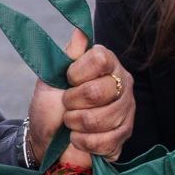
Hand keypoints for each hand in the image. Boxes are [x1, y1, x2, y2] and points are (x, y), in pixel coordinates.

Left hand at [25, 27, 134, 169]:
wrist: (47, 140)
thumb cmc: (50, 107)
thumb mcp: (51, 78)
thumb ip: (68, 55)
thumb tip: (80, 32)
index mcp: (105, 63)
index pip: (99, 59)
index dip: (77, 73)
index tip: (67, 81)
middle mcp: (121, 82)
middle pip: (100, 90)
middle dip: (73, 103)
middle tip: (67, 105)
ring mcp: (127, 108)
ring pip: (102, 118)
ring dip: (76, 124)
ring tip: (71, 123)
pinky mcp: (125, 134)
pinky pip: (107, 140)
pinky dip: (85, 142)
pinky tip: (79, 138)